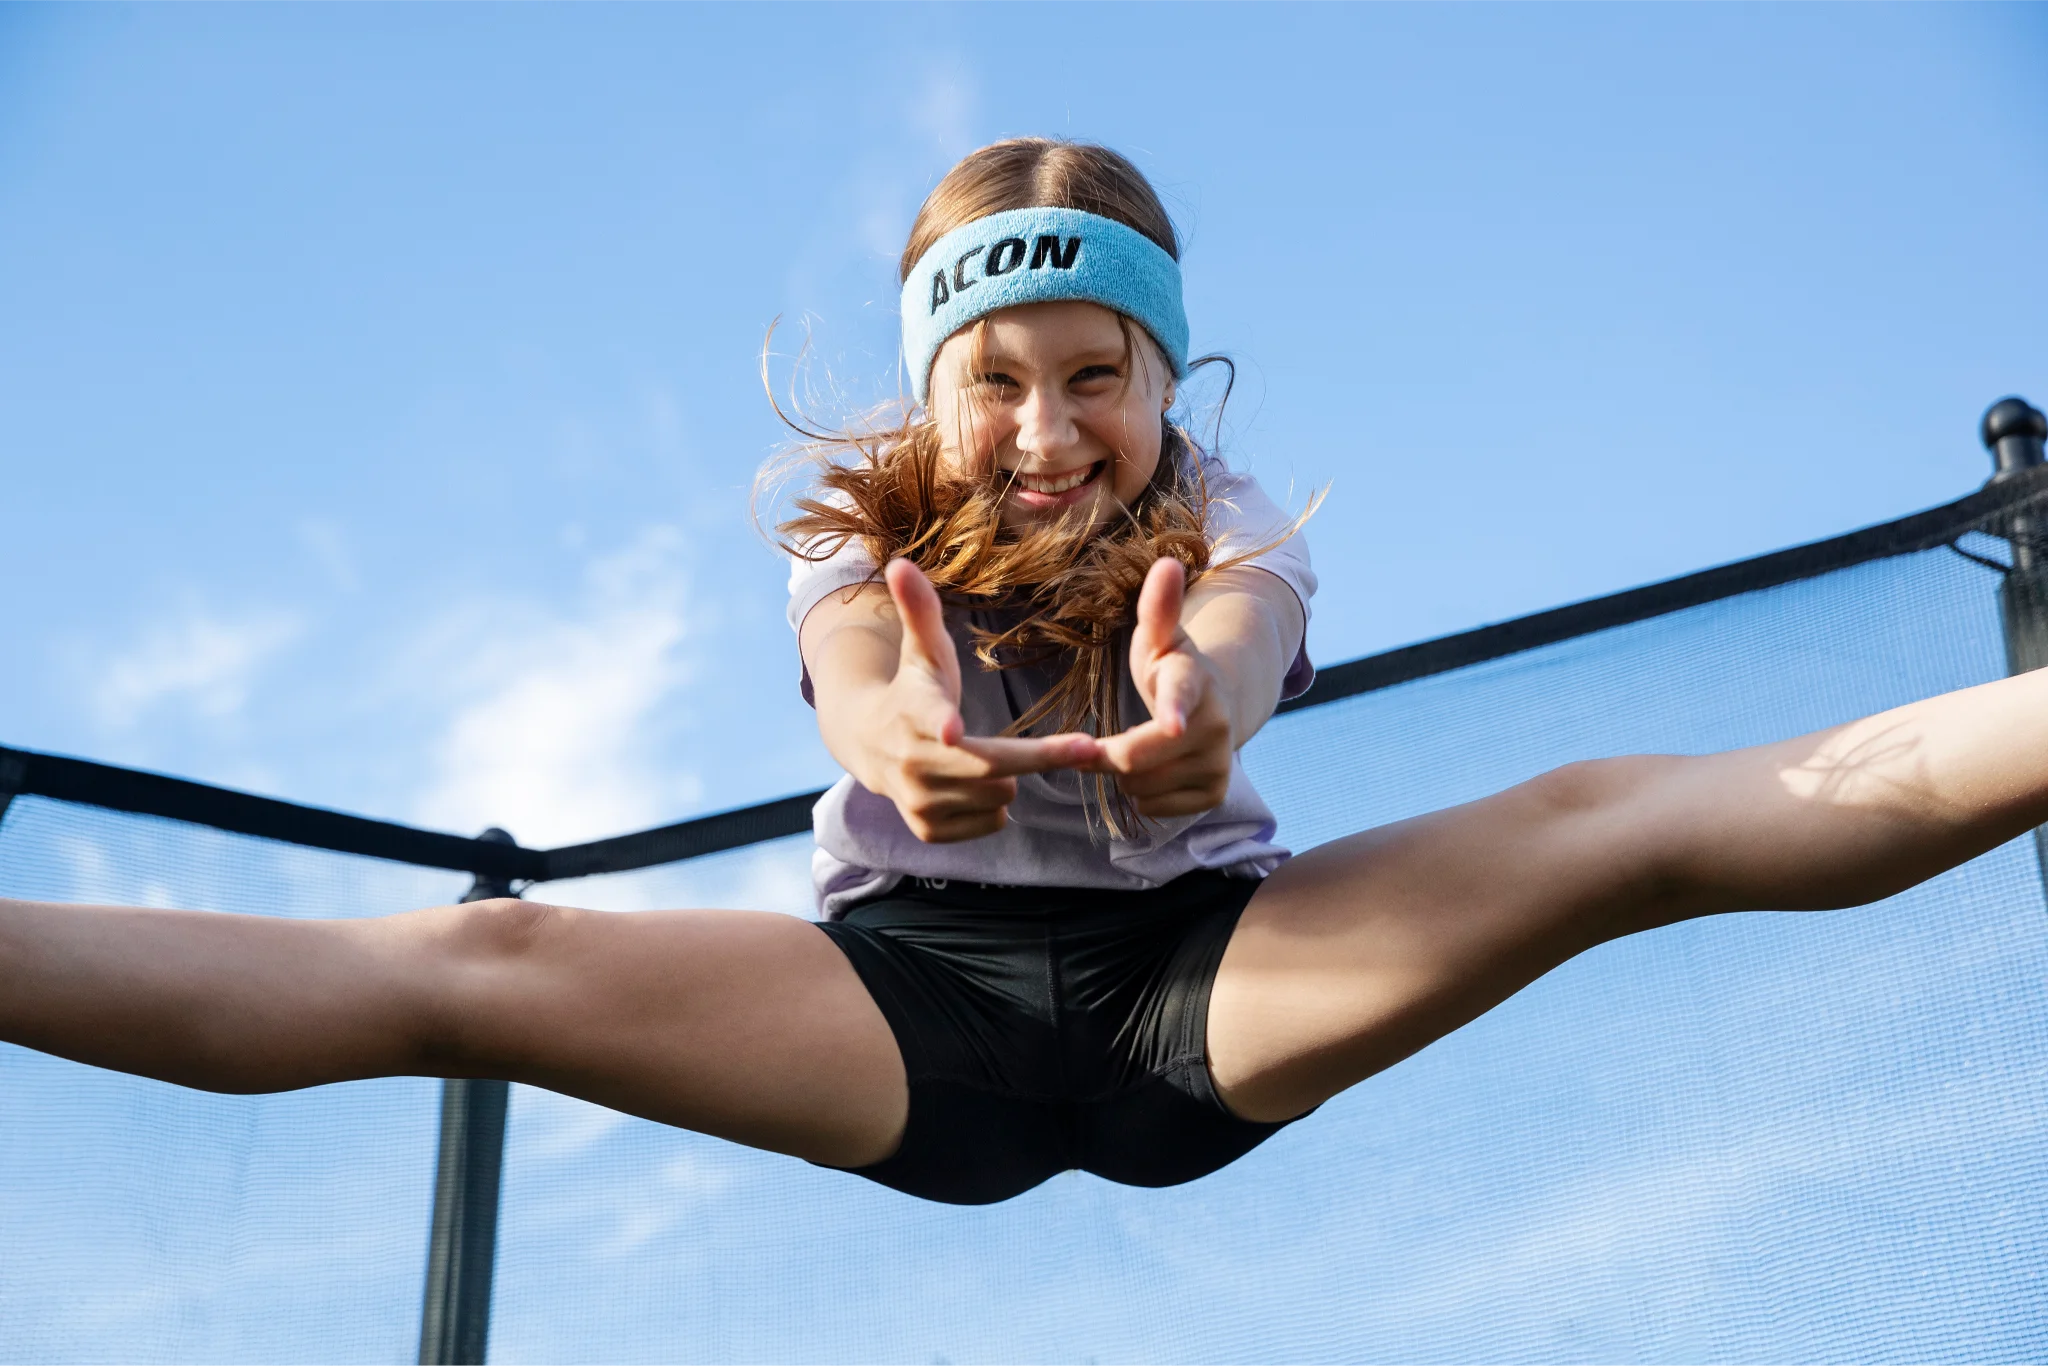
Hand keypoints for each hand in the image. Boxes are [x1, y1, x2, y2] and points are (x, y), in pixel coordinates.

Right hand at [869, 559, 1100, 842]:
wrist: (868, 743)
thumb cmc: (912, 686)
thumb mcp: (921, 648)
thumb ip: (919, 608)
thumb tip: (900, 561)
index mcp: (913, 713)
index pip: (932, 719)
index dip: (941, 724)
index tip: (951, 730)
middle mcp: (911, 763)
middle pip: (994, 768)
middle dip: (1041, 756)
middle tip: (1086, 748)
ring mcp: (917, 802)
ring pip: (1000, 798)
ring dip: (1007, 780)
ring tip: (987, 760)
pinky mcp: (927, 830)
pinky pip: (993, 823)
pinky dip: (994, 805)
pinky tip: (975, 786)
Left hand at [1092, 558, 1234, 818]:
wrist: (1216, 706)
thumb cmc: (1172, 668)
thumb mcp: (1159, 638)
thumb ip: (1157, 607)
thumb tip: (1167, 563)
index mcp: (1194, 681)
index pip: (1182, 696)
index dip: (1174, 710)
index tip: (1171, 724)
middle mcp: (1215, 725)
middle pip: (1136, 758)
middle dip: (1107, 754)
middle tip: (1097, 742)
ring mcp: (1220, 763)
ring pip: (1142, 788)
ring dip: (1126, 774)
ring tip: (1141, 747)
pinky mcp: (1215, 794)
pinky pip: (1154, 809)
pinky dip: (1144, 794)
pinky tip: (1157, 770)